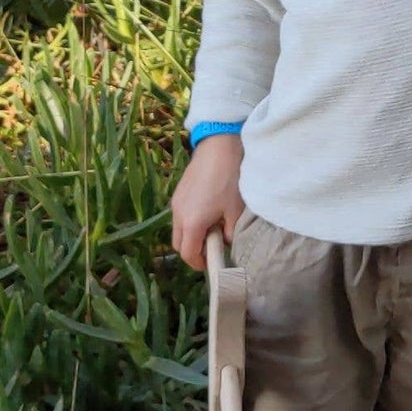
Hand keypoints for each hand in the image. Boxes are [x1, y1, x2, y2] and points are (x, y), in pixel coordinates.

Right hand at [170, 133, 243, 270]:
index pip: (188, 254)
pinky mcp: (178, 191)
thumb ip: (229, 233)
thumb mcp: (235, 211)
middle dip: (193, 250)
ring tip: (212, 226)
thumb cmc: (229, 180)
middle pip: (178, 244)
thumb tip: (224, 242)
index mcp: (191, 223)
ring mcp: (176, 201)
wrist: (219, 146)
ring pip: (178, 228)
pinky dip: (189, 221)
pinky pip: (180, 214)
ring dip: (191, 234)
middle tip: (212, 247)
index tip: (211, 264)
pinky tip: (207, 210)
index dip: (199, 263)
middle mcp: (178, 214)